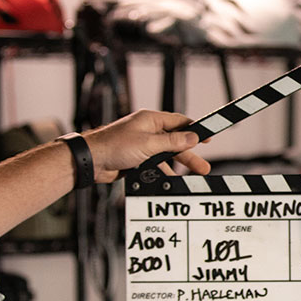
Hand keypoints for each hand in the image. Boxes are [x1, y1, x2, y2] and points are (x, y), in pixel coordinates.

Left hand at [81, 109, 211, 182]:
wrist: (92, 161)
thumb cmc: (114, 146)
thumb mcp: (148, 143)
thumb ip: (172, 142)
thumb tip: (192, 137)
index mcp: (150, 120)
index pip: (179, 122)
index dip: (195, 129)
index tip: (208, 137)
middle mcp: (147, 131)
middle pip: (175, 141)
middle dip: (189, 154)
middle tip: (203, 165)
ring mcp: (142, 145)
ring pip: (167, 155)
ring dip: (179, 165)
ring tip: (193, 175)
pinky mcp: (137, 159)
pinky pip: (156, 165)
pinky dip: (164, 172)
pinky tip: (172, 180)